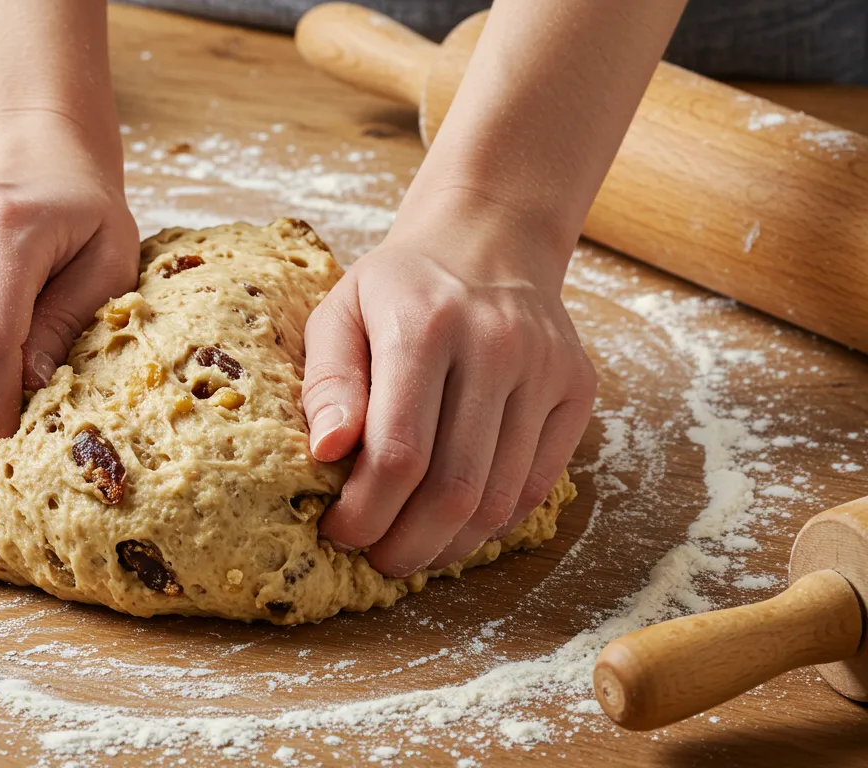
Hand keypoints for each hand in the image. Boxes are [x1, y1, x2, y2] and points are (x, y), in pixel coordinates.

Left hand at [302, 192, 595, 576]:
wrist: (489, 240)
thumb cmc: (398, 289)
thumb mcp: (340, 314)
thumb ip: (328, 383)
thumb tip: (327, 454)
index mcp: (424, 326)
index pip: (398, 452)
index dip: (366, 512)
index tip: (338, 532)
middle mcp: (495, 346)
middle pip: (454, 488)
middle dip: (407, 544)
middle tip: (375, 560)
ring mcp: (546, 370)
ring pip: (499, 498)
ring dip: (450, 546)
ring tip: (411, 552)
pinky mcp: (577, 390)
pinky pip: (537, 485)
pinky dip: (494, 523)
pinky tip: (456, 526)